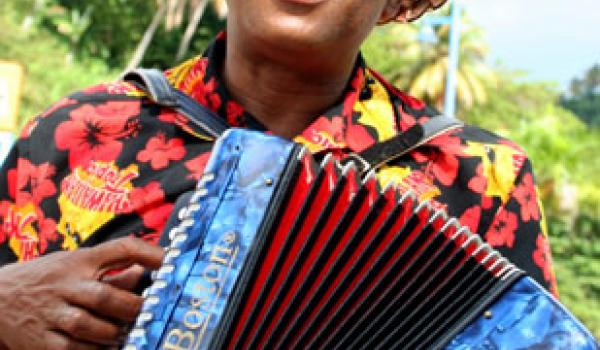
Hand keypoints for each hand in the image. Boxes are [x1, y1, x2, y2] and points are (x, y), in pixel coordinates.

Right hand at [0, 237, 162, 349]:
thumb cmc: (46, 279)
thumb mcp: (75, 264)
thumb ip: (110, 270)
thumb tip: (142, 273)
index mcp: (79, 261)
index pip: (120, 249)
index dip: (148, 253)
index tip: (170, 261)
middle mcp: (66, 285)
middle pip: (104, 296)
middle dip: (131, 307)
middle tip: (145, 313)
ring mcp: (51, 313)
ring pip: (90, 326)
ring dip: (114, 333)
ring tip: (125, 333)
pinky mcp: (41, 340)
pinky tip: (104, 348)